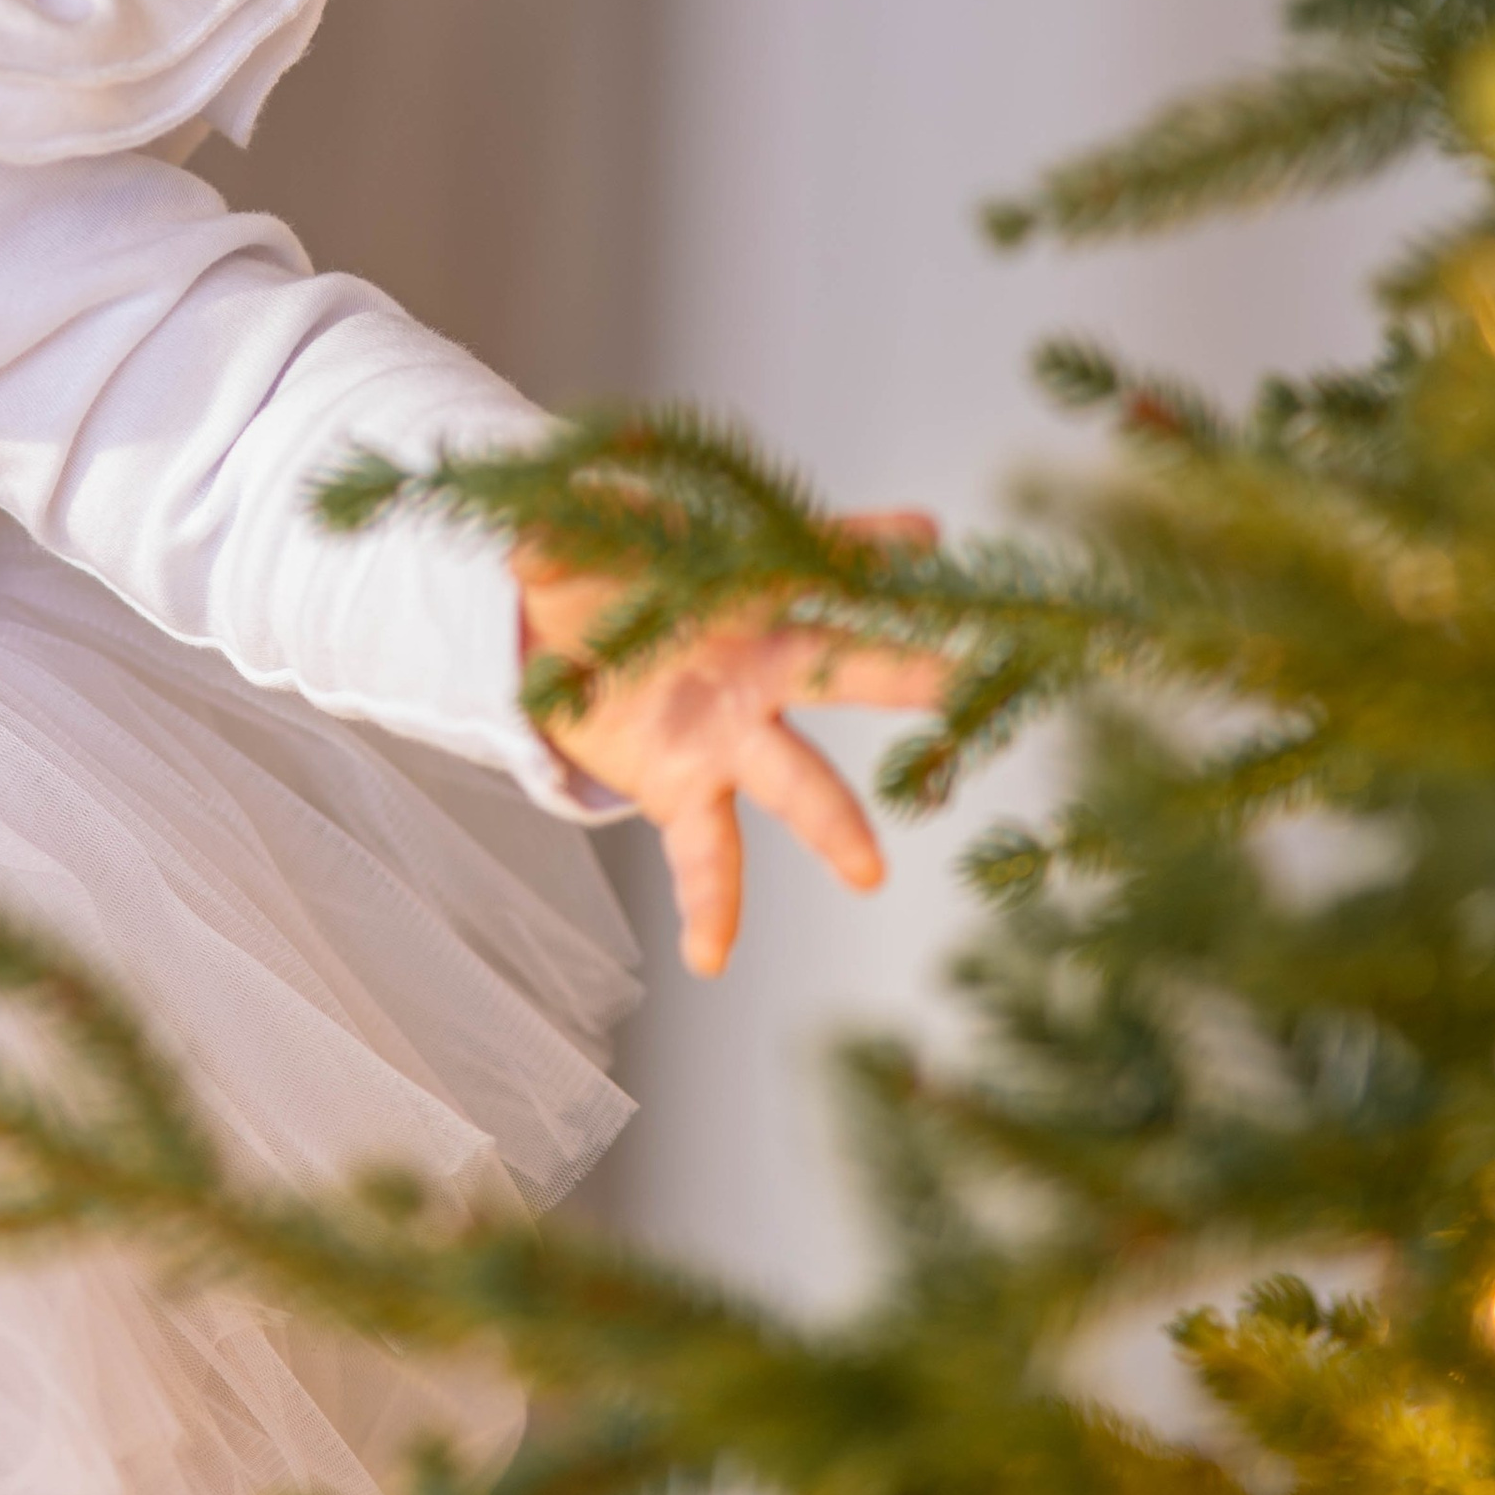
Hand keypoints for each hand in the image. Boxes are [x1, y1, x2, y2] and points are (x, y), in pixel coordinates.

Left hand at [518, 516, 943, 977]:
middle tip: (965, 681)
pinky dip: (712, 905)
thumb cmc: (598, 571)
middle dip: (902, 673)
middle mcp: (759, 666)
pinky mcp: (687, 792)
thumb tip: (529, 544)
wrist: (556, 636)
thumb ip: (559, 540)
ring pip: (798, 781)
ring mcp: (732, 737)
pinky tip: (709, 957)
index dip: (868, 547)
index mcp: (745, 590)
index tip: (926, 538)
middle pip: (842, 668)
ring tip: (869, 873)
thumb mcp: (575, 539)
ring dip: (833, 825)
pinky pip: (708, 856)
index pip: (817, 559)